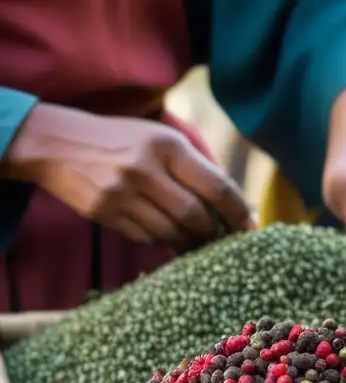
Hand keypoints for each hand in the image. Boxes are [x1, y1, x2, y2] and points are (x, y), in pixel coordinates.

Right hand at [3, 103, 253, 248]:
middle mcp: (147, 169)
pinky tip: (167, 237)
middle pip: (196, 216)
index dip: (239, 211)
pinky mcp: (105, 213)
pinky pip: (146, 237)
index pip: (217, 186)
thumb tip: (236, 203)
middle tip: (222, 239)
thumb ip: (196, 166)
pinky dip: (162, 240)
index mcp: (168, 146)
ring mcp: (123, 193)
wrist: (57, 144)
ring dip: (190, 243)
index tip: (250, 226)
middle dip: (214, 233)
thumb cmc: (122, 141)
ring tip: (198, 242)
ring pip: (172, 232)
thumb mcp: (160, 139)